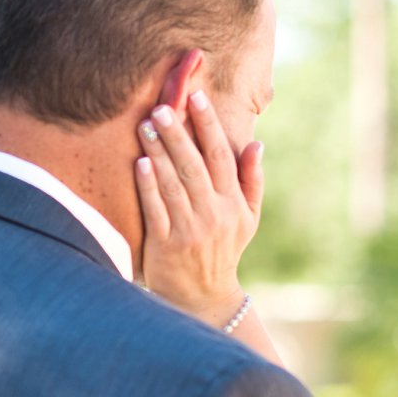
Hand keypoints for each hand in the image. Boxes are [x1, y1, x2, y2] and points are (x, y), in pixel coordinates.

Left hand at [135, 75, 262, 328]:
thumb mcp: (248, 218)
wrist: (205, 299)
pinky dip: (148, 186)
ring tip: (146, 125)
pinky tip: (140, 163)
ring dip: (159, 152)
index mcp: (232, 203)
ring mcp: (189, 231)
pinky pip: (156, 210)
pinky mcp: (165, 247)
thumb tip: (257, 144)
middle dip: (178, 134)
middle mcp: (213, 214)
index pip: (221, 156)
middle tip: (162, 106)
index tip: (197, 97)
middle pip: (193, 166)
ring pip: (172, 184)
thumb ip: (251, 180)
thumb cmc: (226, 249)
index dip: (209, 126)